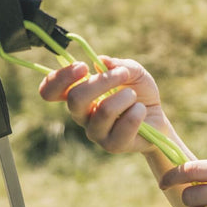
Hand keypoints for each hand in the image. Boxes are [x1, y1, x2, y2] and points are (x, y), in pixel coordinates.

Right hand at [38, 57, 166, 154]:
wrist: (157, 117)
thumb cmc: (139, 93)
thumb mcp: (132, 72)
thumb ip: (118, 65)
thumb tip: (102, 62)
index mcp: (78, 95)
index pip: (50, 91)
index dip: (59, 78)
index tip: (83, 67)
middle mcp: (82, 115)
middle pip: (75, 99)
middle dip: (102, 82)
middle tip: (122, 73)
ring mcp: (95, 132)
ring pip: (104, 110)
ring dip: (125, 96)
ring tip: (134, 96)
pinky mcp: (112, 145)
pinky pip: (124, 125)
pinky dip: (137, 111)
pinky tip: (141, 111)